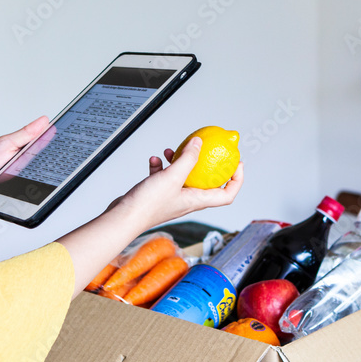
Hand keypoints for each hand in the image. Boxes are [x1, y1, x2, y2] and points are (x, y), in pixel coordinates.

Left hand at [0, 116, 49, 230]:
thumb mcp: (5, 144)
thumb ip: (24, 134)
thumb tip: (43, 121)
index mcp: (25, 147)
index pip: (45, 138)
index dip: (55, 134)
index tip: (63, 129)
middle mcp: (30, 160)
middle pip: (50, 155)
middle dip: (56, 152)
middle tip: (59, 147)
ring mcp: (32, 175)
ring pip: (49, 171)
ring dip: (51, 168)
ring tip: (51, 163)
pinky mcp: (31, 189)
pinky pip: (43, 186)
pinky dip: (45, 183)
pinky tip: (44, 179)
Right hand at [113, 137, 243, 230]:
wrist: (123, 217)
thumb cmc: (147, 206)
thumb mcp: (172, 177)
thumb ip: (187, 158)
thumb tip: (198, 143)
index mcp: (197, 201)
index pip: (227, 195)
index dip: (237, 180)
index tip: (237, 164)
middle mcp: (187, 201)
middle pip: (207, 183)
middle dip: (209, 166)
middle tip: (210, 151)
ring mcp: (172, 197)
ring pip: (184, 177)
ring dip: (181, 162)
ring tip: (172, 151)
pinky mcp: (158, 194)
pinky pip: (164, 177)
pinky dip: (161, 166)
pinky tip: (155, 159)